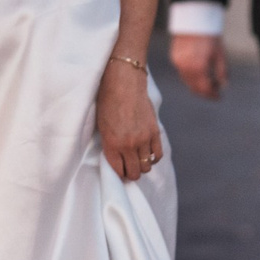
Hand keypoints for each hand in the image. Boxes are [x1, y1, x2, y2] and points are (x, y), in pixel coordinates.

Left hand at [98, 63, 163, 179]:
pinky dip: (153, 158)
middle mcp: (128, 145)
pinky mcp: (154, 132)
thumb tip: (118, 159)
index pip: (119, 171)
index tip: (120, 172)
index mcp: (112, 144)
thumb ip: (110, 145)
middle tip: (129, 168)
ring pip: (147, 166)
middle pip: (135, 173)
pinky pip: (157, 155)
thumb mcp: (102, 127)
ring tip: (138, 160)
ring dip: (142, 166)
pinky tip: (148, 154)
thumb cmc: (108, 102)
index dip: (120, 174)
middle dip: (131, 173)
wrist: (123, 84)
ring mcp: (143, 139)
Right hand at [169, 32, 227, 98]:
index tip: (219, 97)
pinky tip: (198, 72)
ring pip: (187, 82)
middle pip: (195, 88)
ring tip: (208, 80)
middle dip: (205, 92)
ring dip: (197, 85)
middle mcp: (186, 68)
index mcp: (199, 68)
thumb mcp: (220, 54)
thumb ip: (222, 72)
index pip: (205, 89)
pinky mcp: (174, 58)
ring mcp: (178, 63)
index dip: (212, 95)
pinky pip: (182, 73)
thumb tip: (224, 85)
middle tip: (214, 90)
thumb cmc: (210, 36)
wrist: (194, 20)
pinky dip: (190, 76)